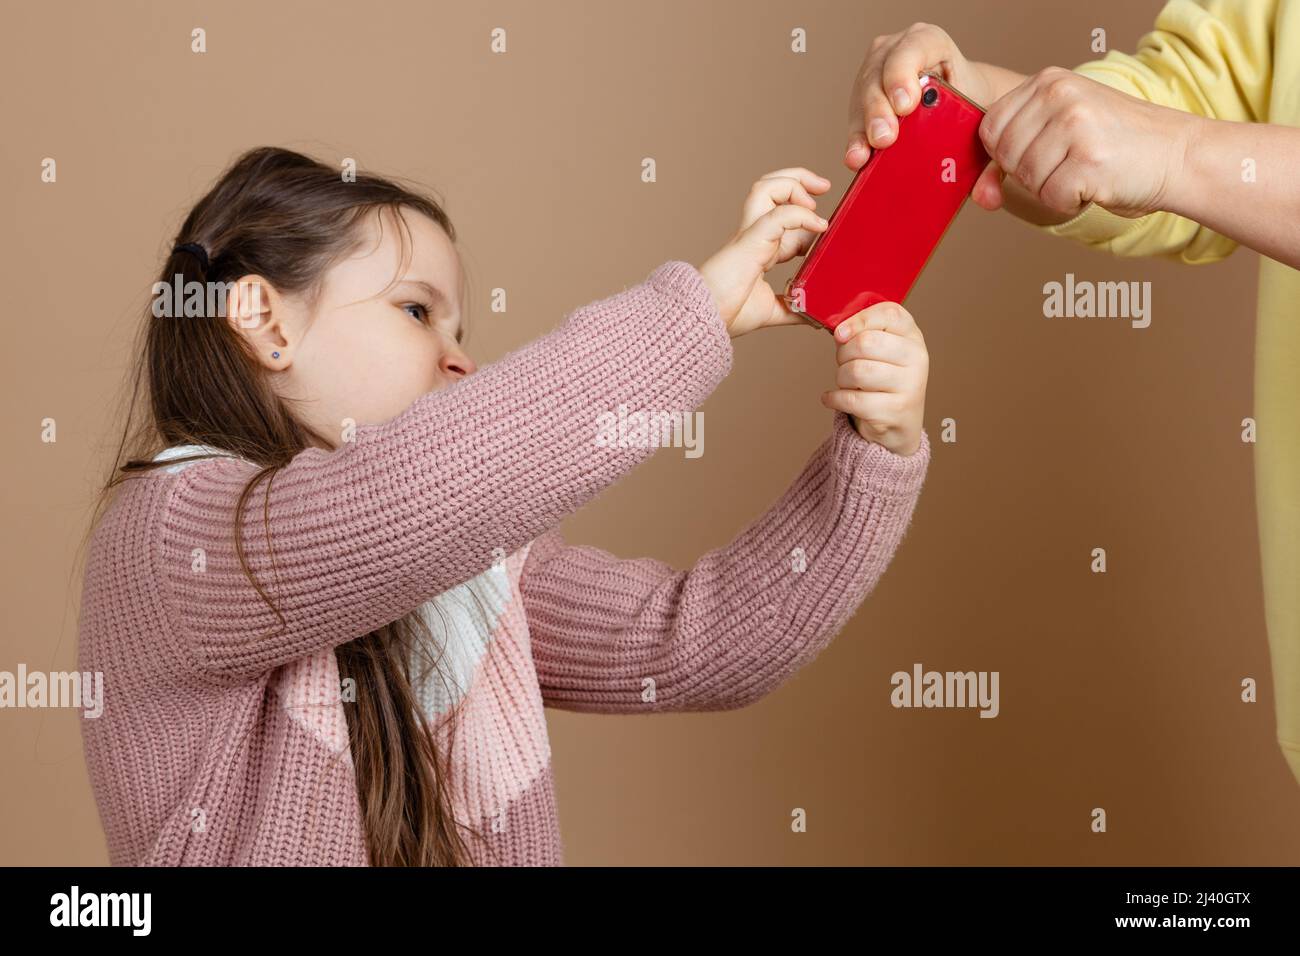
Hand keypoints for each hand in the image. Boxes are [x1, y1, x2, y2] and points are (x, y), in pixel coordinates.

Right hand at [698, 168, 831, 337]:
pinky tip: (819, 225)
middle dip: (799, 178)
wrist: (703, 319)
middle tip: (823, 186)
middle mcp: (753, 235)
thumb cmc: (726, 315)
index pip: (782, 215)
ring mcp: (750, 235)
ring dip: (794, 185)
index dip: (806, 216)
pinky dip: (802, 214)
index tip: (824, 229)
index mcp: (757, 248)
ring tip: (813, 202)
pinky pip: (778, 215)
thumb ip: (792, 310)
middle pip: (770, 186)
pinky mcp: (750, 241)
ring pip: (766, 187)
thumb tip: (815, 316)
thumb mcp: (771, 311)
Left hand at [822, 303, 927, 456]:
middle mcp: (916, 358)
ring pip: (857, 371)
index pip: (889, 314)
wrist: (899, 423)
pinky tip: (832, 398)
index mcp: (912, 336)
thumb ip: (860, 334)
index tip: (839, 333)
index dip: (859, 320)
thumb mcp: (878, 351)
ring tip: (845, 382)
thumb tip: (839, 331)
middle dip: (843, 354)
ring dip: (840, 377)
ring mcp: (910, 385)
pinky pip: (852, 399)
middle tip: (843, 363)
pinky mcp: (896, 410)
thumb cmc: (882, 379)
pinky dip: (834, 398)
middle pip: (866, 342)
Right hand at [846, 22, 996, 168]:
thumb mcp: (981, 115)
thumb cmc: (970, 109)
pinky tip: (857, 159)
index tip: (906, 104)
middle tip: (886, 138)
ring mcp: (875, 75)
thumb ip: (982, 141)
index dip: (904, 72)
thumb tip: (983, 188)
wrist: (959, 114)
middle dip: (880, 109)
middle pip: (880, 75)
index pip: (915, 46)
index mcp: (931, 43)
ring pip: (863, 97)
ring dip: (864, 129)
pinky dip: (856, 142)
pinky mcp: (862, 102)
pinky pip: (854, 120)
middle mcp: (896, 52)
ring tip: (866, 154)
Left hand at [974, 67, 1195, 218]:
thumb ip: (1009, 161)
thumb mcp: (1057, 137)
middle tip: (1070, 163)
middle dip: (1032, 173)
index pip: (990, 128)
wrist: (1177, 153)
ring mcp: (1075, 124)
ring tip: (1085, 170)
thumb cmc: (1115, 146)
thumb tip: (978, 196)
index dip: (1007, 154)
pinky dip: (1070, 202)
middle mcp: (1059, 95)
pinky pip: (1051, 198)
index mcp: (1047, 82)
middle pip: (1005, 156)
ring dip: (1052, 189)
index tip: (1042, 153)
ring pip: (1027, 179)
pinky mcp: (1089, 158)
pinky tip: (1095, 184)